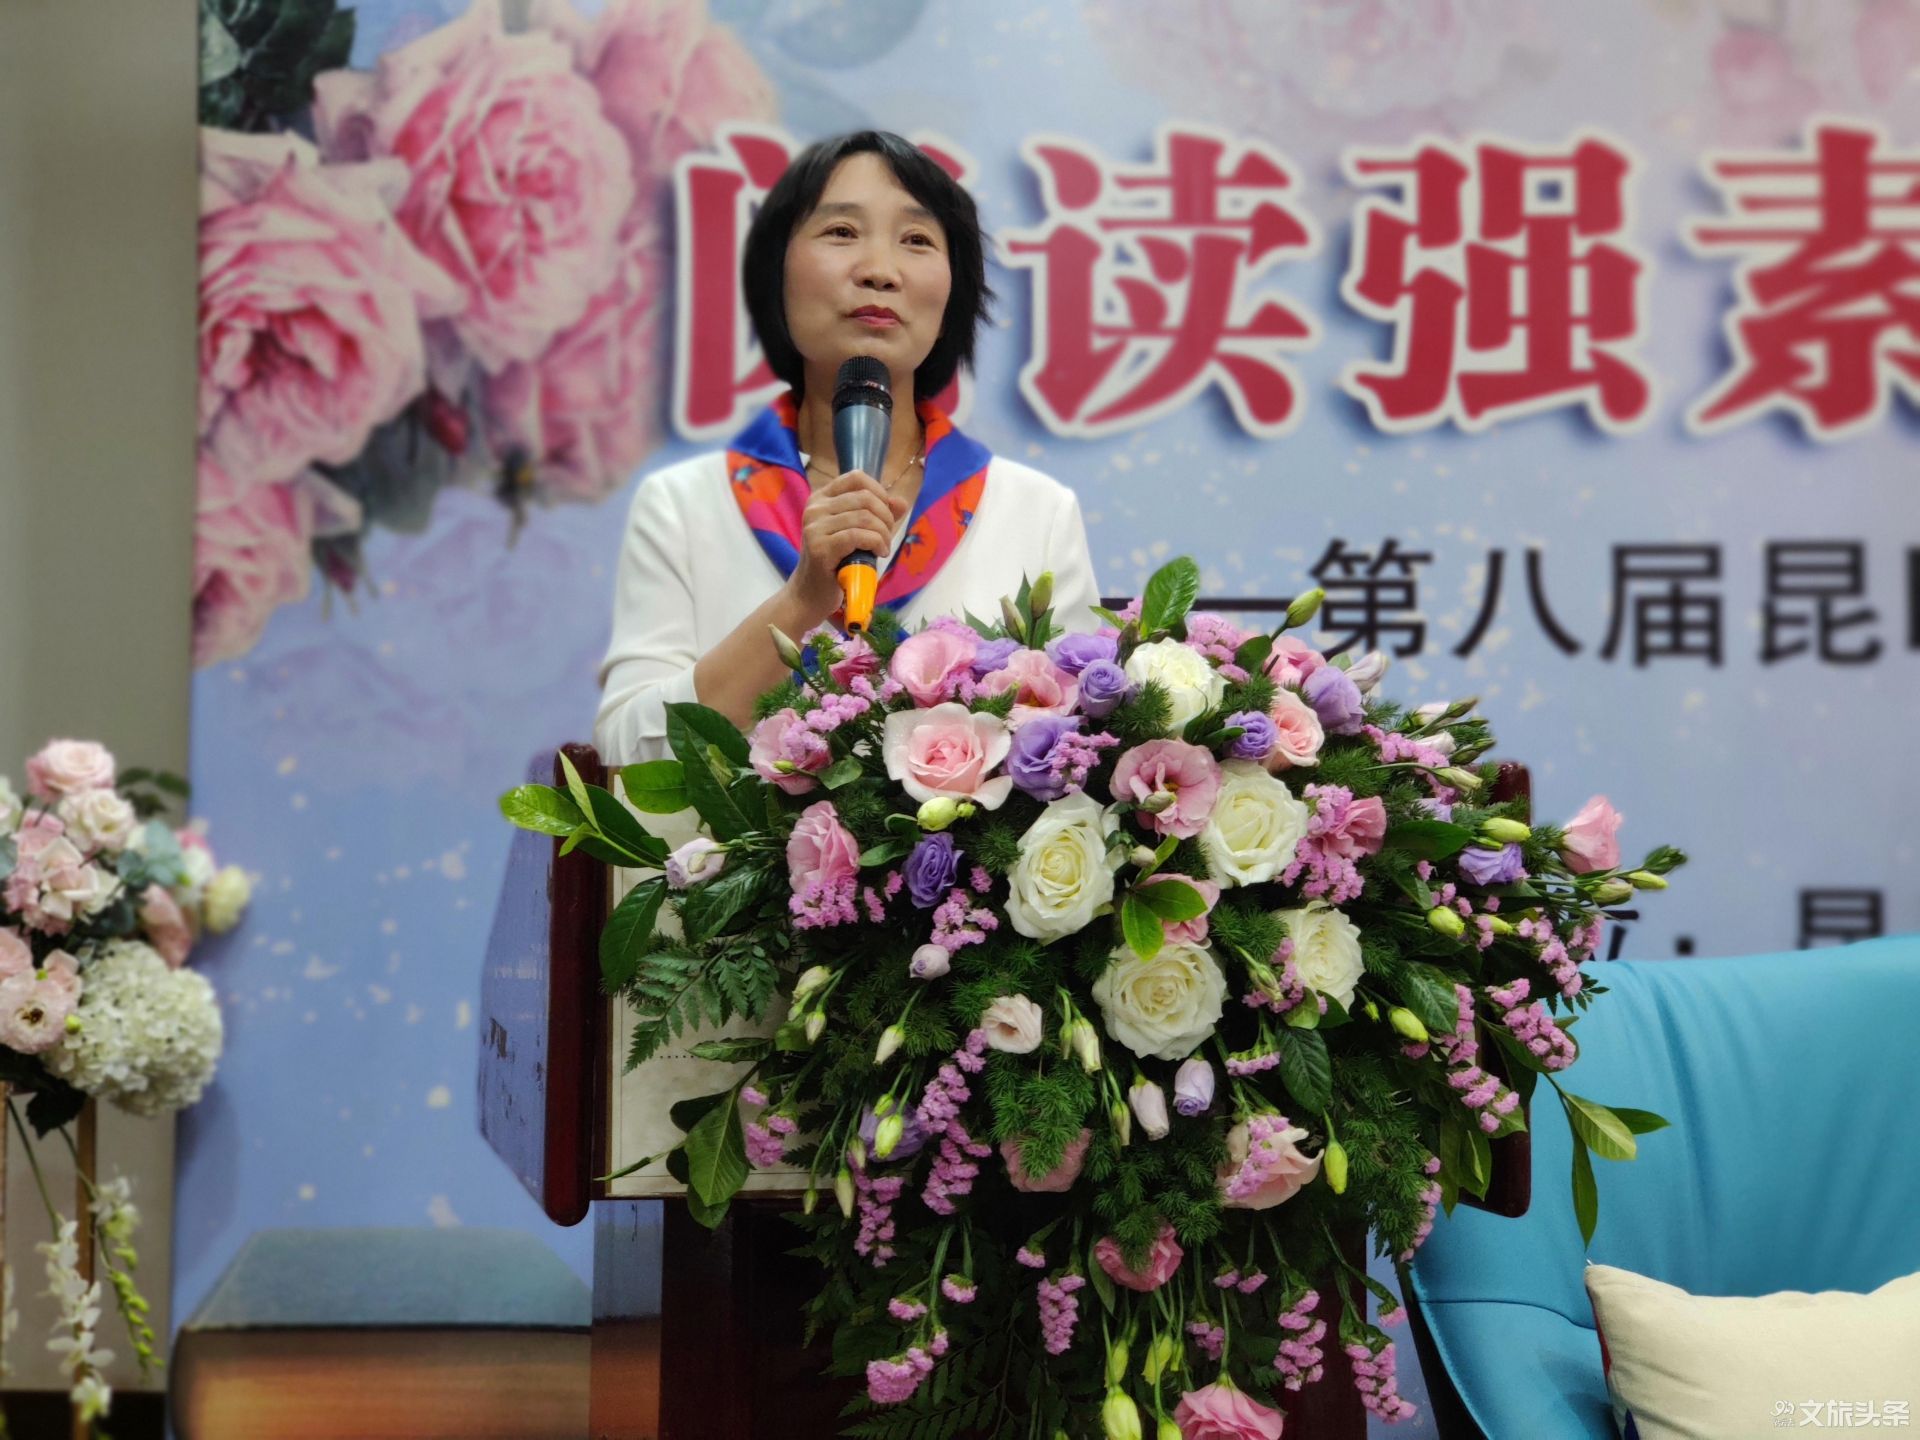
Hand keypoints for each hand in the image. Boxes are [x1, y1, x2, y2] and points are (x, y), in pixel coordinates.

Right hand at [786, 468, 910, 619]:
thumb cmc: (836, 562)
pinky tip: (879, 554)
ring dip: (883, 534)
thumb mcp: (858, 533)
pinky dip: (876, 543)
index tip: (886, 513)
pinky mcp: (820, 547)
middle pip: (865, 497)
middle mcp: (815, 508)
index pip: (856, 478)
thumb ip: (879, 516)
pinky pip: (858, 536)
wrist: (810, 594)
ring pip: (864, 517)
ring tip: (883, 548)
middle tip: (887, 536)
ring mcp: (814, 526)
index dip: (879, 492)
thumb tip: (901, 502)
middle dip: (885, 517)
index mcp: (821, 498)